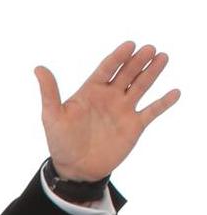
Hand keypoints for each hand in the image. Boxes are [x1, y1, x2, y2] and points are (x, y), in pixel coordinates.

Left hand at [35, 42, 179, 180]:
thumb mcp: (52, 116)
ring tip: (163, 57)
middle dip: (138, 61)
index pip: (107, 68)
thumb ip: (49, 92)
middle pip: (127, 73)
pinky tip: (174, 92)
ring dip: (152, 72)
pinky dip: (164, 102)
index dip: (118, 57)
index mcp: (91, 91)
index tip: (129, 45)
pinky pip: (152, 111)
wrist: (75, 169)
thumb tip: (38, 68)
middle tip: (149, 48)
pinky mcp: (134, 126)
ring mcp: (123, 110)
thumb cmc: (60, 142)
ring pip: (141, 86)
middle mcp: (109, 97)